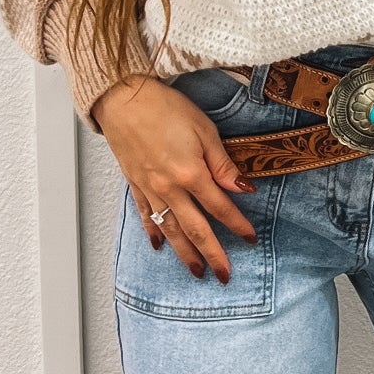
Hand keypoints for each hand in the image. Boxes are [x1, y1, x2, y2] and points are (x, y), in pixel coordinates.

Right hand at [92, 75, 256, 281]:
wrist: (123, 98)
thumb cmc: (164, 107)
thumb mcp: (204, 129)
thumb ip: (222, 163)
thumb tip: (241, 188)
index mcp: (190, 173)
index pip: (220, 207)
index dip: (237, 225)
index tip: (249, 239)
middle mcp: (169, 187)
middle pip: (195, 228)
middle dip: (212, 254)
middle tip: (224, 275)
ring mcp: (150, 188)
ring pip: (170, 229)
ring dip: (184, 253)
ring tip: (195, 271)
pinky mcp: (134, 183)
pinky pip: (146, 215)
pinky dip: (153, 232)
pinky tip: (159, 246)